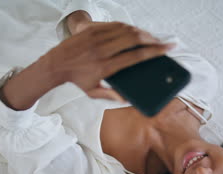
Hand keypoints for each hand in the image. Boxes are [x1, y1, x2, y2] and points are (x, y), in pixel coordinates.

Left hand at [0, 21, 174, 109]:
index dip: (155, 51)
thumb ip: (111, 96)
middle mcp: (102, 50)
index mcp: (106, 66)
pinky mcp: (92, 30)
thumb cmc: (77, 79)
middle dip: (153, 39)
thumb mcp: (93, 92)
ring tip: (151, 38)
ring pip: (126, 30)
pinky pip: (116, 25)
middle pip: (134, 39)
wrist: (55, 63)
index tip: (167, 49)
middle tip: (163, 42)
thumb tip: (127, 99)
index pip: (136, 56)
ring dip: (142, 32)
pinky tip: (136, 32)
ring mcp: (97, 38)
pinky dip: (129, 27)